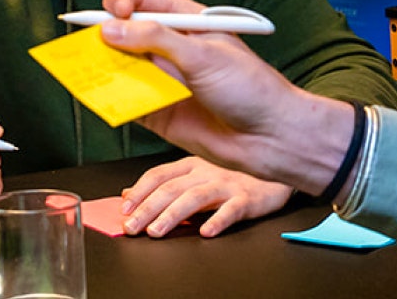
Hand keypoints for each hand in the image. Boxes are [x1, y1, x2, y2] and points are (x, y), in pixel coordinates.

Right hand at [99, 0, 300, 145]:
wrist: (271, 138)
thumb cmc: (251, 88)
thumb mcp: (204, 54)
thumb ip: (157, 39)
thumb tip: (111, 29)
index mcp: (184, 22)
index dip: (120, 1)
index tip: (114, 13)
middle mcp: (168, 48)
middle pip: (122, 30)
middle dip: (101, 34)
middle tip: (87, 44)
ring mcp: (161, 79)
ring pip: (118, 65)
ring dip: (100, 66)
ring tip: (84, 69)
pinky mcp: (155, 111)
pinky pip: (123, 100)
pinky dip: (108, 97)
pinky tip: (98, 96)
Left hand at [120, 156, 293, 237]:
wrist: (272, 179)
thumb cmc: (230, 180)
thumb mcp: (193, 178)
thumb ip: (163, 186)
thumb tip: (128, 194)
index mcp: (190, 164)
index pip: (158, 175)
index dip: (139, 191)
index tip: (124, 209)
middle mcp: (206, 171)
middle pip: (171, 189)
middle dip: (148, 209)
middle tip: (133, 227)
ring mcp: (226, 184)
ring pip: (195, 198)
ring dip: (173, 215)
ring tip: (157, 232)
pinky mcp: (246, 199)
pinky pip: (231, 210)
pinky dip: (217, 220)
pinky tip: (205, 232)